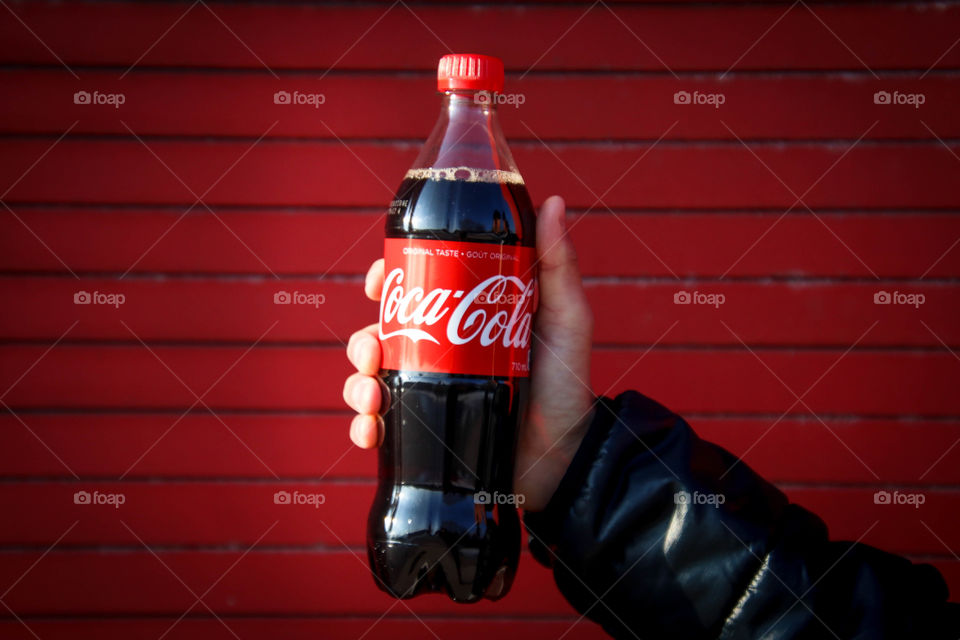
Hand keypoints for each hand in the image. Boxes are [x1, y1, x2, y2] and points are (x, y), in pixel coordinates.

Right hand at [342, 195, 594, 510]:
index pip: (414, 289)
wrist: (566, 459)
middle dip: (362, 338)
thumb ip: (558, 266)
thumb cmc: (568, 385)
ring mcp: (430, 393)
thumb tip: (550, 202)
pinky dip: (364, 427)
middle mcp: (440, 352)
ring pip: (370, 378)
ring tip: (373, 394)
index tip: (378, 280)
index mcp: (463, 317)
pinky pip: (380, 427)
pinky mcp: (424, 432)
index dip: (387, 279)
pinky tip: (371, 430)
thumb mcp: (565, 320)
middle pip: (381, 333)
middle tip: (371, 349)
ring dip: (357, 383)